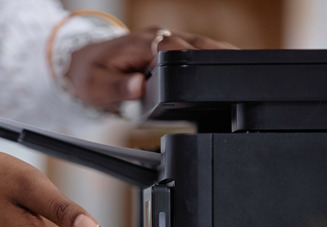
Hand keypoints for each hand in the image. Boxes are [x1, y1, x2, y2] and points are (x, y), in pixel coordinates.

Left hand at [65, 26, 236, 112]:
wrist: (80, 66)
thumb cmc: (88, 77)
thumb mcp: (95, 88)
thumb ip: (116, 89)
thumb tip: (136, 87)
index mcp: (141, 45)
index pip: (175, 50)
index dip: (197, 62)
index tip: (216, 74)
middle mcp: (156, 38)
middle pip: (195, 44)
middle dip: (220, 54)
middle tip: (245, 67)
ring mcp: (163, 41)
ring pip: (198, 45)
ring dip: (220, 53)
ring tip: (246, 66)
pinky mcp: (167, 47)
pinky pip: (193, 49)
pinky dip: (210, 56)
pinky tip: (227, 66)